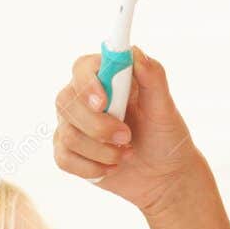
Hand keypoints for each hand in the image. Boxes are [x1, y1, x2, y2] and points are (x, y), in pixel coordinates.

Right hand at [53, 44, 199, 215]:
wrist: (164, 175)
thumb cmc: (165, 137)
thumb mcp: (165, 108)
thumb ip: (153, 77)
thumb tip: (135, 53)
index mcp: (107, 78)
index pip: (82, 68)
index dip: (87, 84)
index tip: (103, 102)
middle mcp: (84, 98)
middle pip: (66, 101)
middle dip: (98, 125)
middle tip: (127, 137)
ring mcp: (73, 125)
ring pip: (68, 134)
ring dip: (101, 150)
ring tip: (127, 154)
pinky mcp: (69, 152)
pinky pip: (64, 159)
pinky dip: (91, 168)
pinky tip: (112, 168)